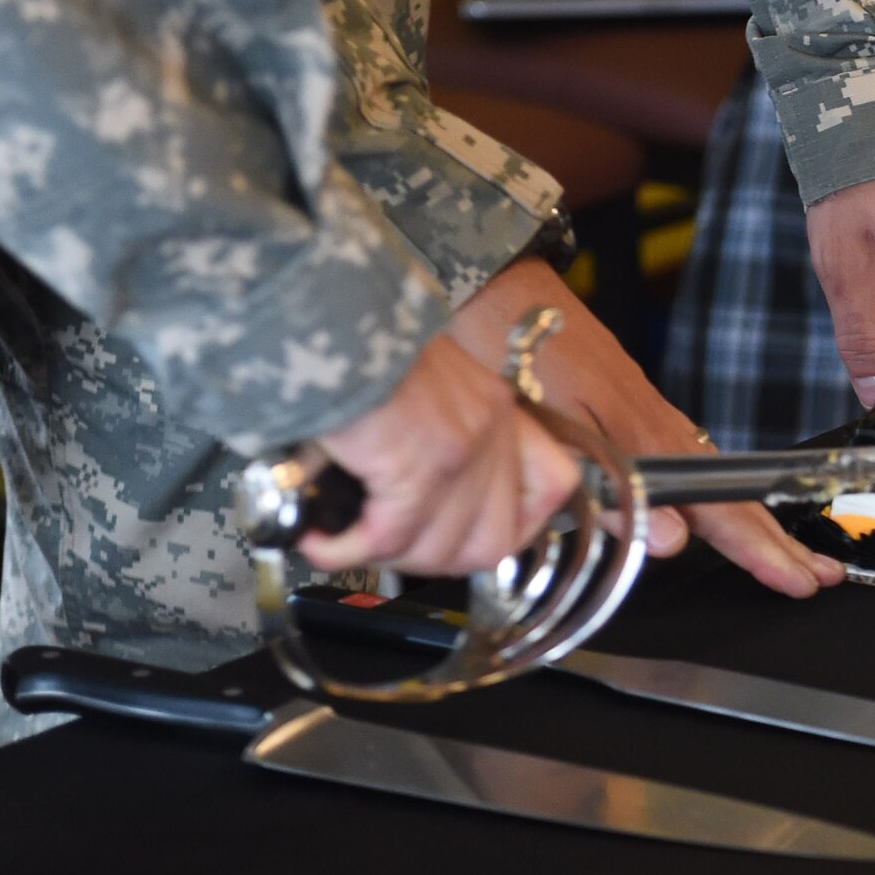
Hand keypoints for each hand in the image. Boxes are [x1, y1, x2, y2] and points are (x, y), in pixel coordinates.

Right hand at [302, 336, 580, 575]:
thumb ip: (437, 431)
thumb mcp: (420, 381)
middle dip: (438, 560)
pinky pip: (390, 538)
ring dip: (390, 558)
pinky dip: (349, 551)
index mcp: (495, 404)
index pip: (553, 483)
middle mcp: (490, 425)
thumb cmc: (353, 340)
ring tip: (350, 542)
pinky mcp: (419, 465)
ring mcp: (461, 448)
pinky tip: (323, 543)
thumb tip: (410, 501)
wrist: (320, 315)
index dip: (521, 525)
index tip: (470, 537)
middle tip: (392, 550)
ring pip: (443, 548)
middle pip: (496, 539)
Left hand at [444, 256, 843, 597]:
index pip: (719, 506)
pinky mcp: (626, 401)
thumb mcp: (556, 427)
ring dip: (751, 521)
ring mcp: (644, 410)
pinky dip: (713, 491)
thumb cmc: (512, 347)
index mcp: (646, 434)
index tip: (795, 579)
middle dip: (776, 540)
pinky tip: (712, 506)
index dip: (759, 549)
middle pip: (731, 494)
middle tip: (817, 575)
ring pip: (712, 477)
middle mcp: (656, 423)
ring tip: (782, 553)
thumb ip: (616, 487)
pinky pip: (687, 456)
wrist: (491, 282)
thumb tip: (674, 542)